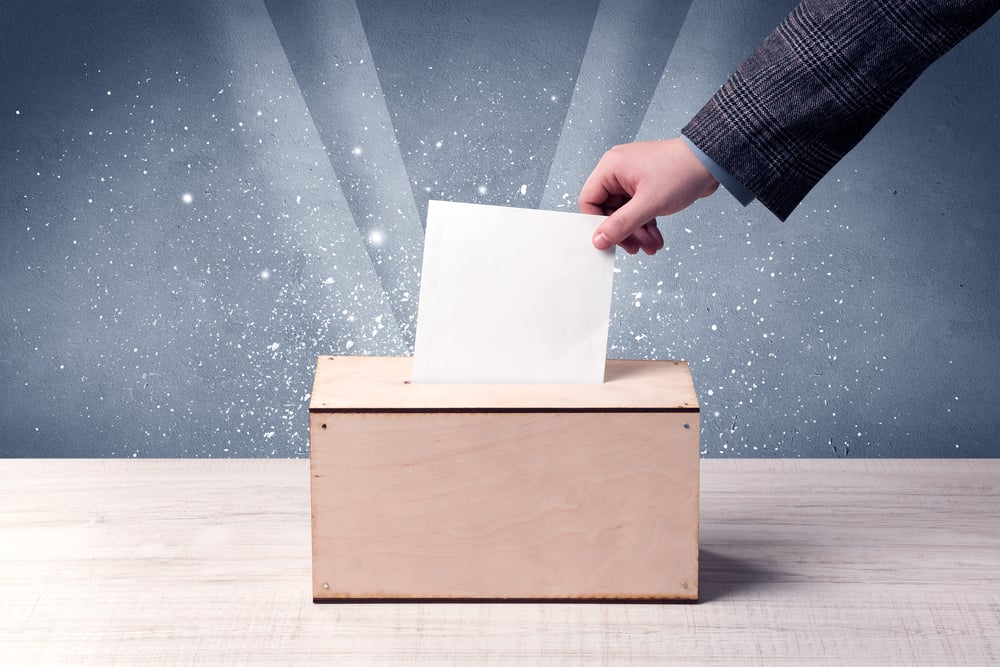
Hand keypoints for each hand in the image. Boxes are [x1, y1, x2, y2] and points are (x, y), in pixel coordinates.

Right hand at [579, 138, 719, 254]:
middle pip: (608, 210)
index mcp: (611, 168)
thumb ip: (620, 225)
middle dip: (624, 232)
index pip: (589, 200)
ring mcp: (633, 178)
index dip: (597, 224)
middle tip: (636, 248)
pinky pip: (638, 209)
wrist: (712, 161)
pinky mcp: (646, 184)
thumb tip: (599, 240)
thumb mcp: (648, 205)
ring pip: (625, 212)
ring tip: (651, 246)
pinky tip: (655, 237)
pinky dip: (646, 224)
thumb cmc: (681, 172)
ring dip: (637, 232)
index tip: (609, 241)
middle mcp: (618, 170)